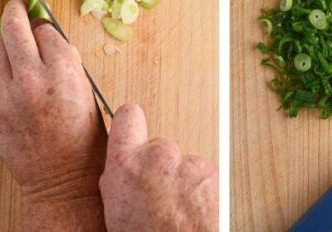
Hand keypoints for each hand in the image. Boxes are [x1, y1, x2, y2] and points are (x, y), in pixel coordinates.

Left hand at [0, 0, 106, 230]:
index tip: (44, 30)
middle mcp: (33, 76)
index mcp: (64, 71)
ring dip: (6, 43)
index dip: (46, 30)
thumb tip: (49, 41)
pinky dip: (6, 79)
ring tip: (14, 47)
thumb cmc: (84, 142)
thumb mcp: (87, 94)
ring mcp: (9, 92)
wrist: (62, 181)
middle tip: (15, 6)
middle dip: (14, 11)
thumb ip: (67, 65)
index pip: (46, 30)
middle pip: (14, 26)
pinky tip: (19, 93)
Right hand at [100, 104, 218, 231]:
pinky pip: (206, 178)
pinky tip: (197, 215)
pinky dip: (204, 194)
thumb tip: (119, 177)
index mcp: (124, 167)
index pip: (128, 117)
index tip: (134, 131)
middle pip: (159, 148)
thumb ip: (118, 184)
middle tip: (161, 198)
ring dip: (184, 184)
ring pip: (184, 166)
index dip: (132, 125)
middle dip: (161, 169)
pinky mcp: (214, 174)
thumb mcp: (116, 213)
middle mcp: (157, 157)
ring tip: (180, 214)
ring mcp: (188, 164)